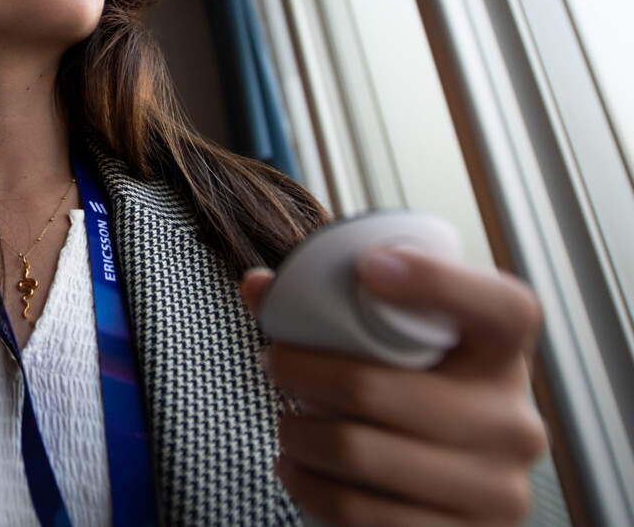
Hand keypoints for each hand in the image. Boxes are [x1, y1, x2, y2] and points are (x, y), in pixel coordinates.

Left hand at [241, 249, 547, 525]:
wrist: (450, 493)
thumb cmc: (416, 400)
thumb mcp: (396, 350)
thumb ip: (335, 308)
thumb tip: (260, 287)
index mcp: (504, 358)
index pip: (503, 307)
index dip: (438, 282)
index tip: (369, 268)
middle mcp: (512, 422)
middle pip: (381, 388)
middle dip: (305, 372)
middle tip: (275, 362)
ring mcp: (495, 487)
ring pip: (359, 452)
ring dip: (300, 435)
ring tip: (286, 425)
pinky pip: (360, 511)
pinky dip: (310, 487)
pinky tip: (298, 470)